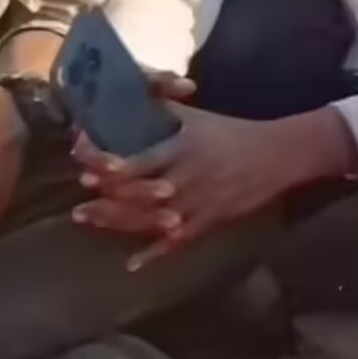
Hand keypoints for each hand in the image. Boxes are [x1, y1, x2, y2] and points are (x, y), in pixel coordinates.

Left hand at [70, 76, 356, 269]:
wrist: (277, 155)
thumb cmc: (233, 133)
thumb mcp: (197, 116)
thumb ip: (164, 109)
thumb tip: (130, 94)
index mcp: (181, 148)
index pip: (137, 161)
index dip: (109, 169)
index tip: (87, 172)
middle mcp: (185, 178)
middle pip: (137, 195)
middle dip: (106, 202)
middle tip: (80, 207)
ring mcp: (197, 203)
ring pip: (150, 220)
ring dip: (118, 223)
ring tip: (91, 223)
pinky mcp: (210, 221)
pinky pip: (178, 242)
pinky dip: (155, 254)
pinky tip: (133, 264)